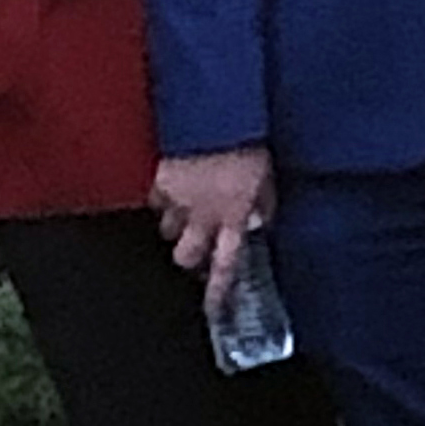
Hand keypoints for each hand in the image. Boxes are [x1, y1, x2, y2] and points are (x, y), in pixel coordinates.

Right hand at [152, 146, 272, 312]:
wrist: (219, 116)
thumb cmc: (248, 145)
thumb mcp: (268, 178)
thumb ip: (263, 205)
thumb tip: (260, 220)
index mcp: (232, 217)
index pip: (224, 265)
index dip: (217, 291)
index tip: (212, 309)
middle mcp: (202, 216)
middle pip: (185, 257)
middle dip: (190, 258)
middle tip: (196, 249)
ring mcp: (177, 201)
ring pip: (166, 231)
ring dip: (176, 226)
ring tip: (186, 213)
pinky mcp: (160, 181)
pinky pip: (156, 201)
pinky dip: (163, 199)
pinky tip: (172, 190)